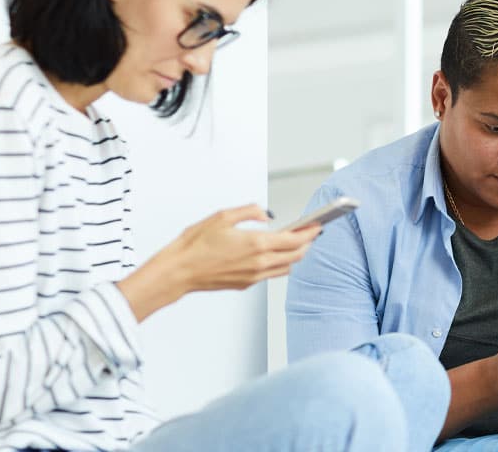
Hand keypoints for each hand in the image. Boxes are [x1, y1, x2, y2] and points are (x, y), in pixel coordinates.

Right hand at [120, 205, 319, 320]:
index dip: (310, 232)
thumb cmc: (195, 245)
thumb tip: (266, 213)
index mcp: (257, 244)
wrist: (178, 271)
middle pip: (296, 255)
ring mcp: (254, 276)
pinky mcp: (246, 285)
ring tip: (296, 243)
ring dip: (295, 255)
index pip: (295, 239)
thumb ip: (250, 212)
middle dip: (307, 243)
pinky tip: (274, 255)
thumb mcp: (222, 217)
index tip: (318, 224)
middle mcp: (260, 263)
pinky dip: (279, 264)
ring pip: (286, 267)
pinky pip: (271, 274)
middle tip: (310, 232)